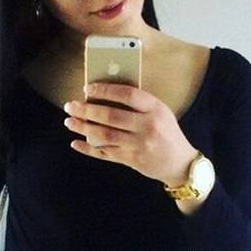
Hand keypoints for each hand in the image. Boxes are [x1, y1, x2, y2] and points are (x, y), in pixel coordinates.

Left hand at [63, 82, 197, 185]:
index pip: (128, 94)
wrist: (180, 163)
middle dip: (86, 110)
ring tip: (69, 121)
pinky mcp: (133, 160)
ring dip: (83, 128)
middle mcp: (148, 127)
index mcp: (156, 109)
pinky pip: (106, 153)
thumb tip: (104, 94)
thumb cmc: (167, 132)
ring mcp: (140, 145)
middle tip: (70, 105)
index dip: (106, 89)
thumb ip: (138, 104)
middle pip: (111, 116)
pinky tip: (76, 143)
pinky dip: (88, 148)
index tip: (88, 88)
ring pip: (105, 135)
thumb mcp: (160, 112)